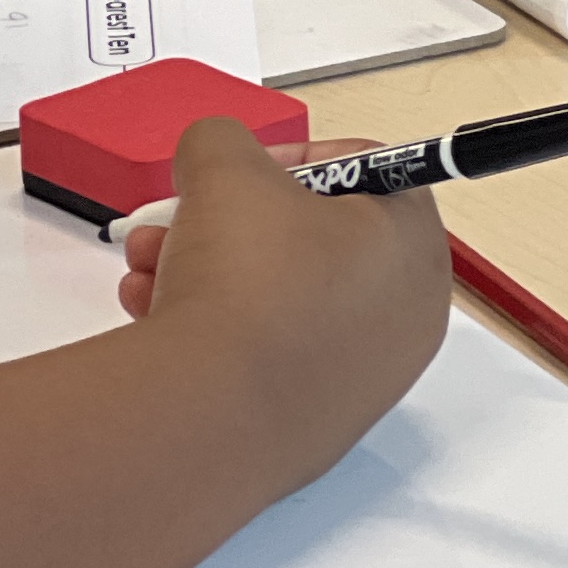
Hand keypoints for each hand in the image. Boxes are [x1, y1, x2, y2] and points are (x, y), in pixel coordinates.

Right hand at [119, 128, 446, 471]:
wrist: (208, 414)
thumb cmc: (246, 284)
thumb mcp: (226, 165)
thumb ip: (224, 140)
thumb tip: (214, 155)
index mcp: (415, 249)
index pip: (369, 175)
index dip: (298, 158)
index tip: (246, 168)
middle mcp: (404, 322)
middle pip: (314, 240)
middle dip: (235, 219)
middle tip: (189, 213)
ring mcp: (359, 384)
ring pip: (280, 298)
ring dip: (207, 266)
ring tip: (152, 262)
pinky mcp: (309, 427)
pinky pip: (264, 355)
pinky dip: (213, 329)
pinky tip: (157, 313)